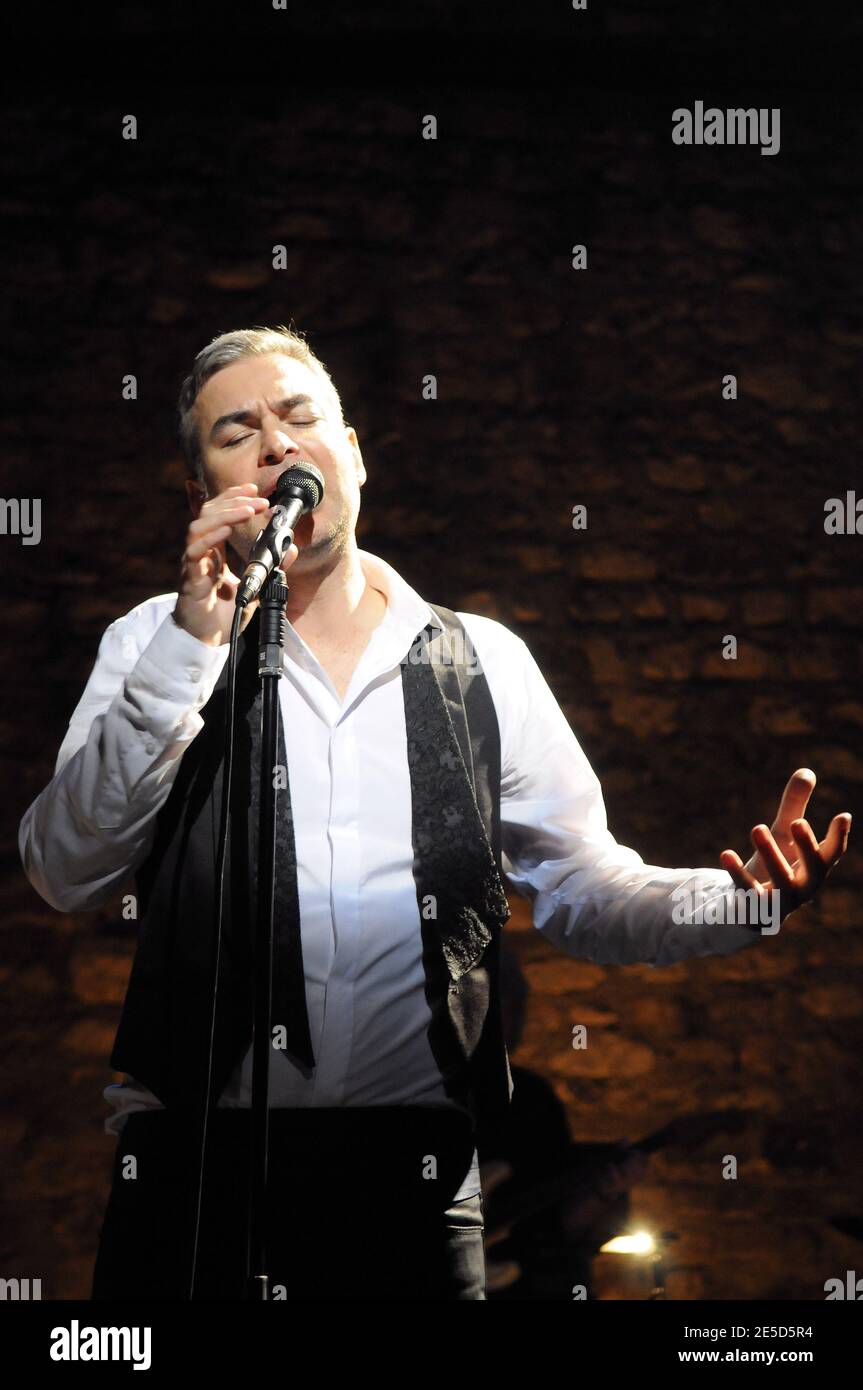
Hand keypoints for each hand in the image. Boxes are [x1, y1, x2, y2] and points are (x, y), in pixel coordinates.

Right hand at [173, 483, 297, 646]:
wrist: (206, 641)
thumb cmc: (224, 614)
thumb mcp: (255, 585)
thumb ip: (271, 567)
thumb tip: (290, 549)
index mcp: (214, 550)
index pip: (218, 513)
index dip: (233, 497)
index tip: (253, 488)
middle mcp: (201, 552)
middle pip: (207, 513)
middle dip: (233, 501)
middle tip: (258, 499)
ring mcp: (193, 564)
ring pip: (199, 527)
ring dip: (224, 514)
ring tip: (247, 510)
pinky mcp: (190, 579)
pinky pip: (194, 552)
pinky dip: (210, 538)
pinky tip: (225, 529)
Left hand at [719, 768, 851, 924]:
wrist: (751, 907)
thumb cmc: (774, 863)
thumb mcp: (782, 833)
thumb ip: (794, 805)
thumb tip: (807, 771)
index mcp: (815, 868)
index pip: (833, 853)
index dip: (839, 836)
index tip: (843, 816)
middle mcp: (805, 886)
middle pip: (813, 868)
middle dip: (806, 846)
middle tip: (796, 822)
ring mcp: (782, 901)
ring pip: (781, 879)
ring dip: (770, 853)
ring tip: (757, 827)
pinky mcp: (756, 910)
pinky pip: (748, 892)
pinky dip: (738, 873)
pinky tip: (726, 853)